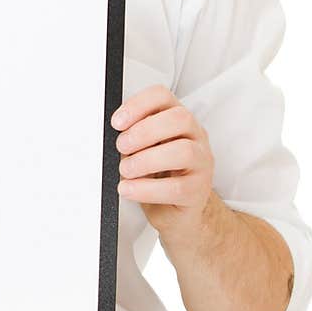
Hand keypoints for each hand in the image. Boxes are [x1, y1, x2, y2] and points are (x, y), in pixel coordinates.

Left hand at [111, 84, 213, 235]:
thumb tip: (110, 138)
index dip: (139, 104)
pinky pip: (176, 187)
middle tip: (122, 146)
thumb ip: (131, 140)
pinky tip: (130, 189)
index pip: (163, 97)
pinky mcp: (198, 190)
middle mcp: (195, 136)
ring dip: (147, 160)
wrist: (176, 213)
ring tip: (126, 169)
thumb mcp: (141, 151)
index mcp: (177, 120)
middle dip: (144, 131)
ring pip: (183, 151)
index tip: (117, 122)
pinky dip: (147, 188)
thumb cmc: (158, 177)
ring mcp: (201, 163)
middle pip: (179, 119)